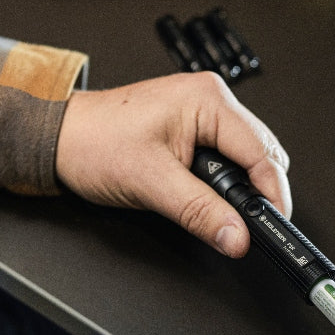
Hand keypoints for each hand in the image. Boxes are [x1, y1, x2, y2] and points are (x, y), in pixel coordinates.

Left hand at [54, 72, 289, 257]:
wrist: (59, 138)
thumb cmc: (93, 144)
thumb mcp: (151, 183)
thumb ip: (200, 212)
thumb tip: (237, 236)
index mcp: (208, 99)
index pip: (261, 152)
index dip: (272, 194)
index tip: (275, 225)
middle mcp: (210, 98)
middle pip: (261, 153)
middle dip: (257, 191)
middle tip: (245, 225)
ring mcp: (201, 111)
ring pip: (244, 157)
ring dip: (239, 187)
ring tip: (222, 211)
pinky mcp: (191, 126)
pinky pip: (224, 156)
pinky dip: (223, 181)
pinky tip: (209, 196)